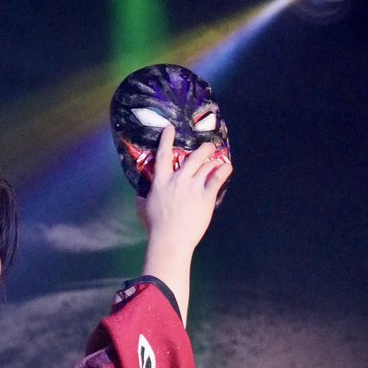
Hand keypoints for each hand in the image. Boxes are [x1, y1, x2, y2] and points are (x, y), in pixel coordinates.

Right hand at [139, 125, 232, 324]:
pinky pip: (217, 178)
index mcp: (161, 181)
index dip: (166, 139)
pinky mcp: (206, 196)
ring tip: (219, 156)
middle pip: (192, 157)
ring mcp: (193, 187)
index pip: (163, 155)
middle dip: (203, 149)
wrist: (171, 239)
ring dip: (214, 159)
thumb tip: (140, 191)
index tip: (170, 128)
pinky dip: (223, 170)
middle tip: (209, 146)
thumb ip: (143, 196)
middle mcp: (178, 180)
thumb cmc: (155, 226)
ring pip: (206, 165)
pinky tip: (227, 167)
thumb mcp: (143, 207)